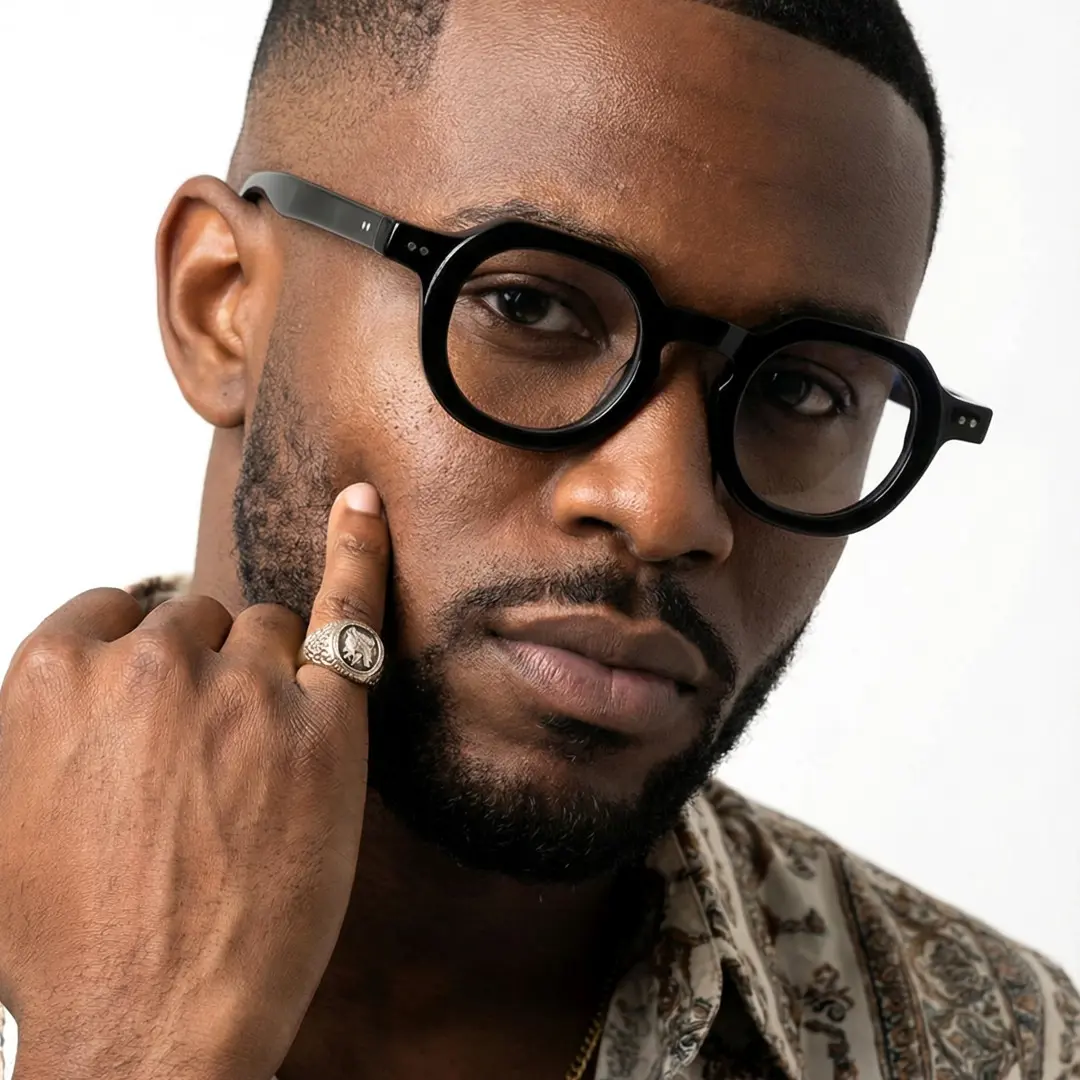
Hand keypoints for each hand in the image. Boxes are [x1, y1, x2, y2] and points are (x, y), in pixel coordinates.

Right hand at [0, 484, 387, 1079]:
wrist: (149, 1026)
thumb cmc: (72, 940)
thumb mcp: (5, 814)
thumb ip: (43, 723)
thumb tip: (82, 680)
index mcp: (53, 675)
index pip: (117, 612)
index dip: (142, 659)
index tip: (158, 698)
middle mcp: (148, 664)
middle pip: (198, 621)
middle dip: (205, 678)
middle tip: (208, 767)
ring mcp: (240, 686)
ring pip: (265, 629)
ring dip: (267, 677)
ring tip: (255, 768)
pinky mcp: (324, 719)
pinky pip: (347, 609)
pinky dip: (358, 553)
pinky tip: (365, 507)